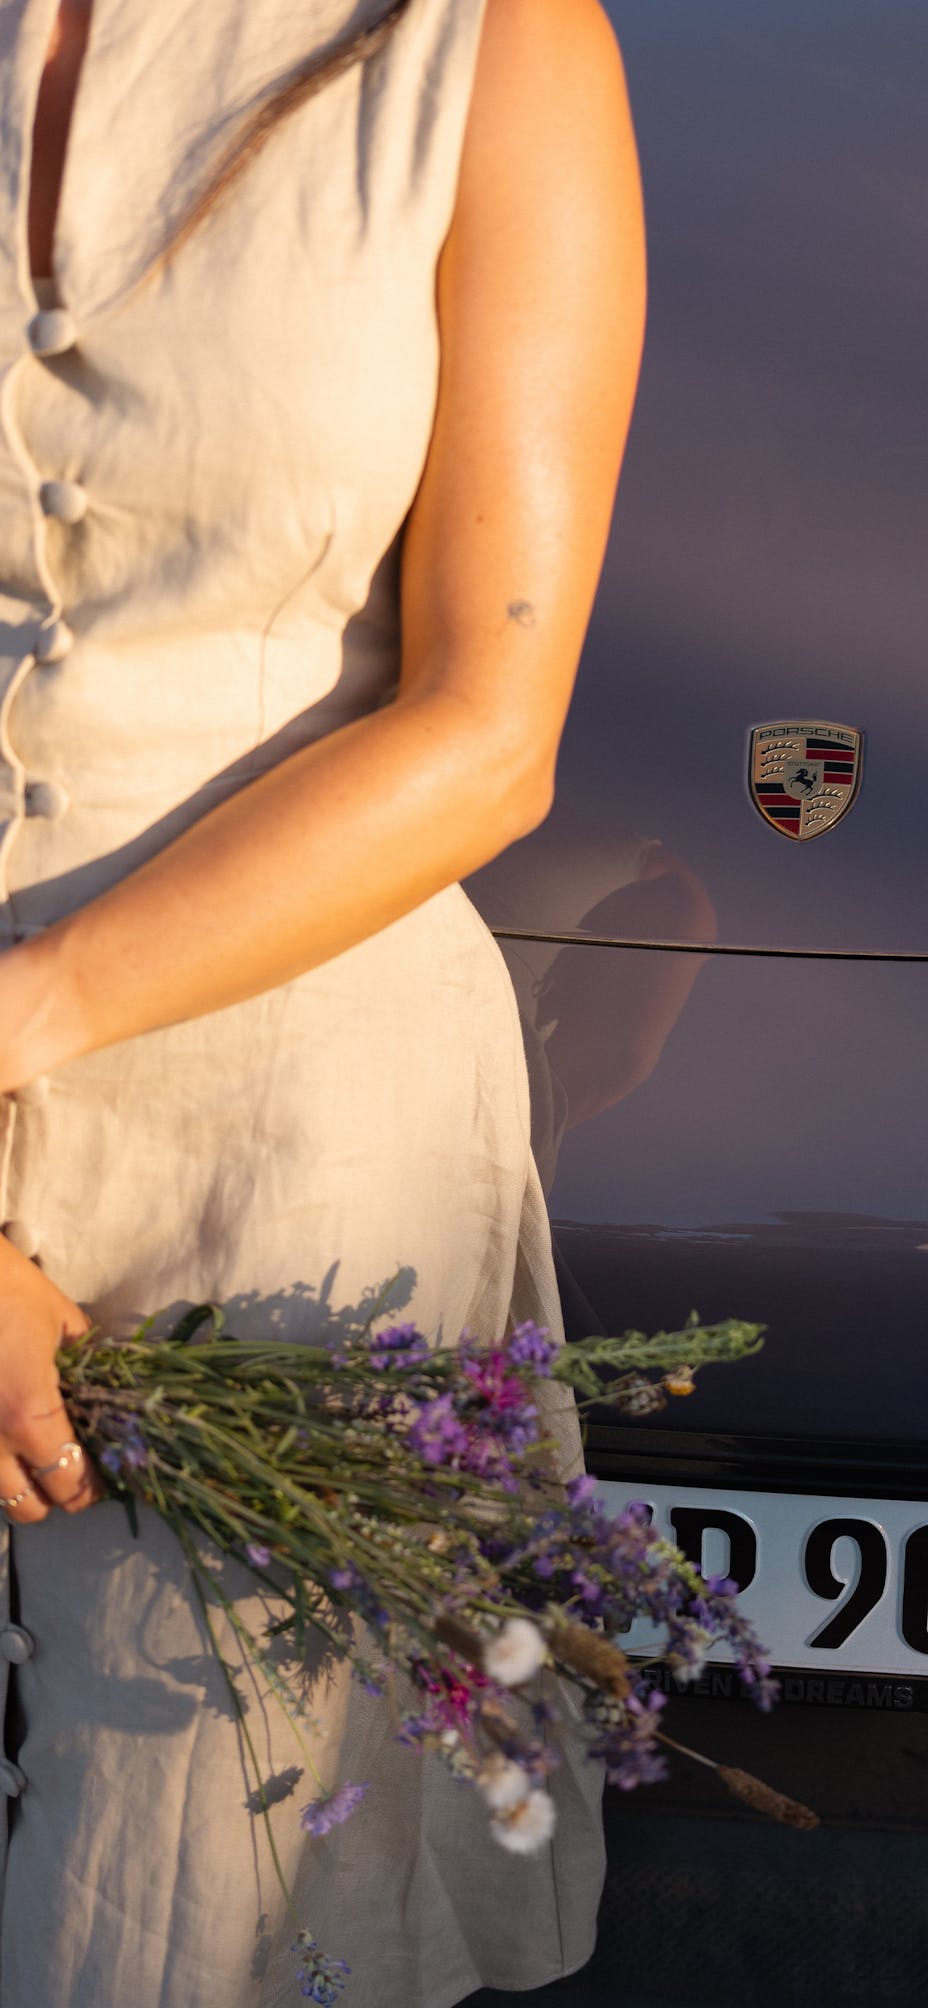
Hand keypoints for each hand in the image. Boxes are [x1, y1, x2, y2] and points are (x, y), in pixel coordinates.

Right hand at [0, 1237, 103, 1520]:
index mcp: (28, 1413)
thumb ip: (86, 1360)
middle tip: (65, 1473)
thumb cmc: (4, 1285)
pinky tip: (1, 1442)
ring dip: (16, 1488)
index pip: (68, 1478)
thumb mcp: (59, 1319)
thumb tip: (103, 1380)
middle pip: (27, 1507)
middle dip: (52, 1497)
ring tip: (30, 1463)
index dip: (89, 1488)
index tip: (99, 1481)